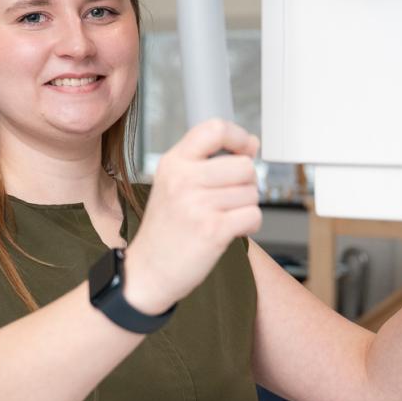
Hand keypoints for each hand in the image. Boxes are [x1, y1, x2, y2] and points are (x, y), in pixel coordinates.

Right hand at [123, 119, 261, 313]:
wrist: (148, 271)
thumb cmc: (166, 229)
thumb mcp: (175, 184)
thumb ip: (209, 162)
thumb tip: (252, 144)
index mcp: (173, 162)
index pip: (215, 129)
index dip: (239, 137)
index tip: (246, 150)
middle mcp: (183, 179)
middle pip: (244, 165)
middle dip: (246, 184)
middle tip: (229, 199)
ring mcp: (197, 204)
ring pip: (252, 193)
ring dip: (245, 208)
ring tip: (222, 218)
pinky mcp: (212, 229)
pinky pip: (253, 216)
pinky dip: (248, 226)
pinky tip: (229, 231)